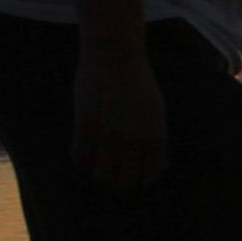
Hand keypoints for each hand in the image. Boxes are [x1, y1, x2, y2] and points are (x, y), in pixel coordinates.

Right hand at [72, 43, 168, 191]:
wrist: (115, 55)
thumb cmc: (138, 82)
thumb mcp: (156, 110)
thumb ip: (157, 139)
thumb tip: (161, 167)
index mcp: (154, 136)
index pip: (149, 176)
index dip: (141, 181)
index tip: (133, 177)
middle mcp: (133, 140)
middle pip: (124, 182)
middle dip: (120, 185)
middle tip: (113, 179)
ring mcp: (108, 134)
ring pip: (101, 176)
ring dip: (99, 175)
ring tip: (98, 166)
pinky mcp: (85, 126)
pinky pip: (80, 159)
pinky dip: (82, 161)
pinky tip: (85, 152)